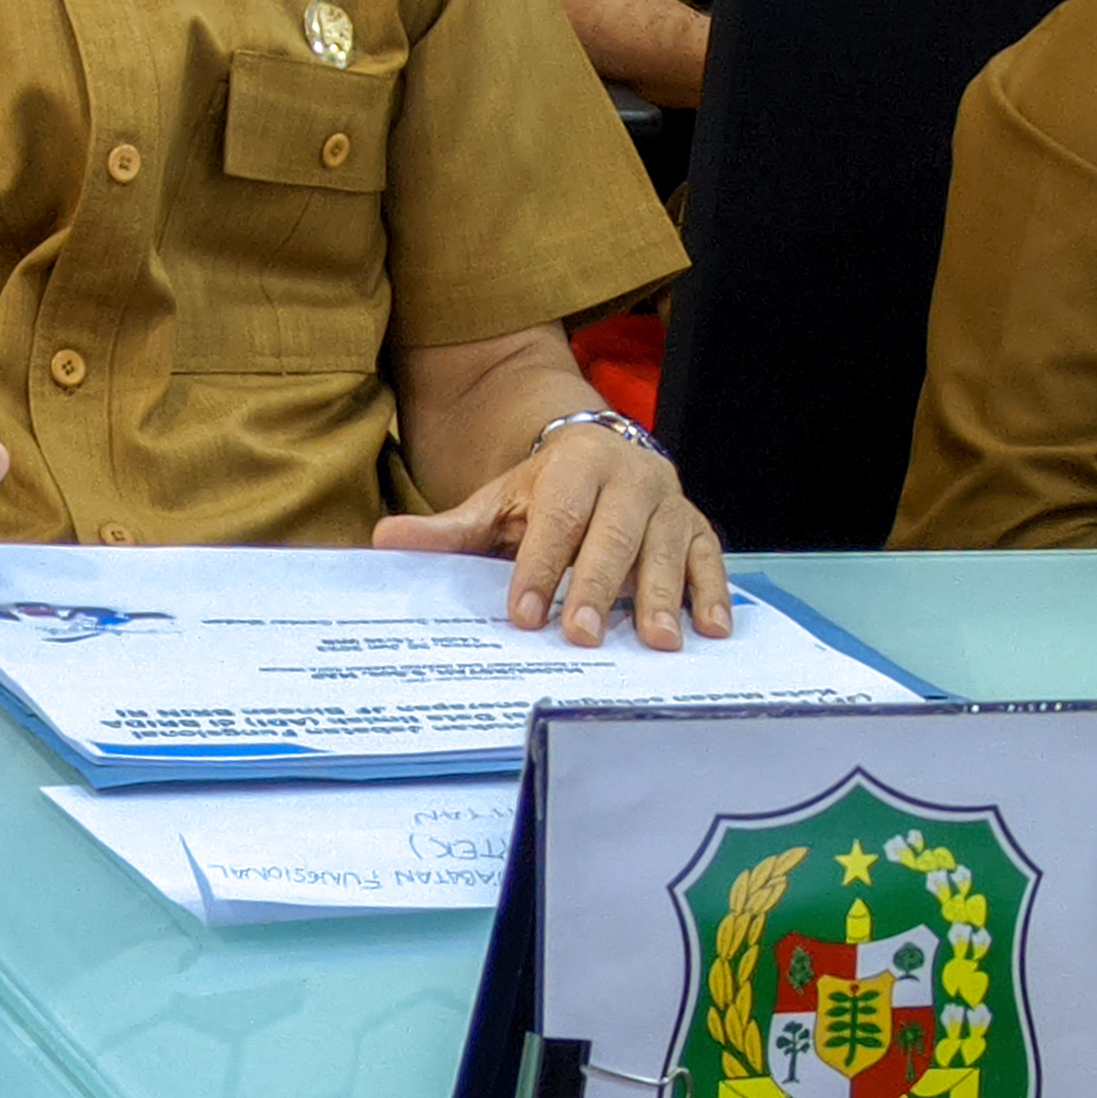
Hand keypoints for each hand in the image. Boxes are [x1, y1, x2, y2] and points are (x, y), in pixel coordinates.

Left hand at [373, 425, 733, 647]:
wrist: (603, 455)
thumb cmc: (546, 494)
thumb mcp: (499, 502)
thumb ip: (450, 530)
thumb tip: (385, 541)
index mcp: (577, 462)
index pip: (559, 515)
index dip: (541, 565)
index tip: (523, 614)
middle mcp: (631, 476)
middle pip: (616, 534)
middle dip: (598, 585)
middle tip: (582, 636)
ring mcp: (669, 503)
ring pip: (666, 549)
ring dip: (660, 596)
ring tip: (654, 642)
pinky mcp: (697, 528)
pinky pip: (710, 560)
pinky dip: (712, 593)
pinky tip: (708, 629)